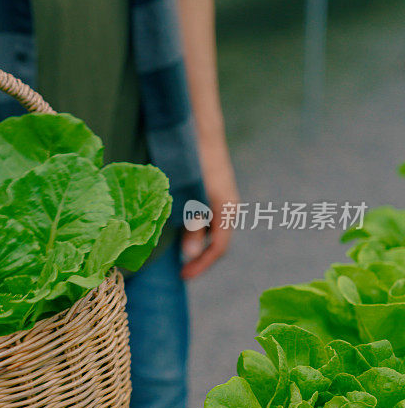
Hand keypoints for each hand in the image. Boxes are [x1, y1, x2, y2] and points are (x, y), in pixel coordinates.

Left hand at [180, 134, 238, 279]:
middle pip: (217, 242)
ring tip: (178, 255)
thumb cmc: (194, 164)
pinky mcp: (212, 191)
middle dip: (200, 258)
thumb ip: (192, 225)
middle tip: (182, 270)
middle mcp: (228, 207)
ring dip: (197, 244)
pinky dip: (195, 230)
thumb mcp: (191, 197)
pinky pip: (207, 218)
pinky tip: (180, 231)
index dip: (202, 264)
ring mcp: (221, 198)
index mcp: (227, 211)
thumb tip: (191, 254)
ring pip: (212, 230)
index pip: (219, 248)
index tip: (184, 276)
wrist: (199, 131)